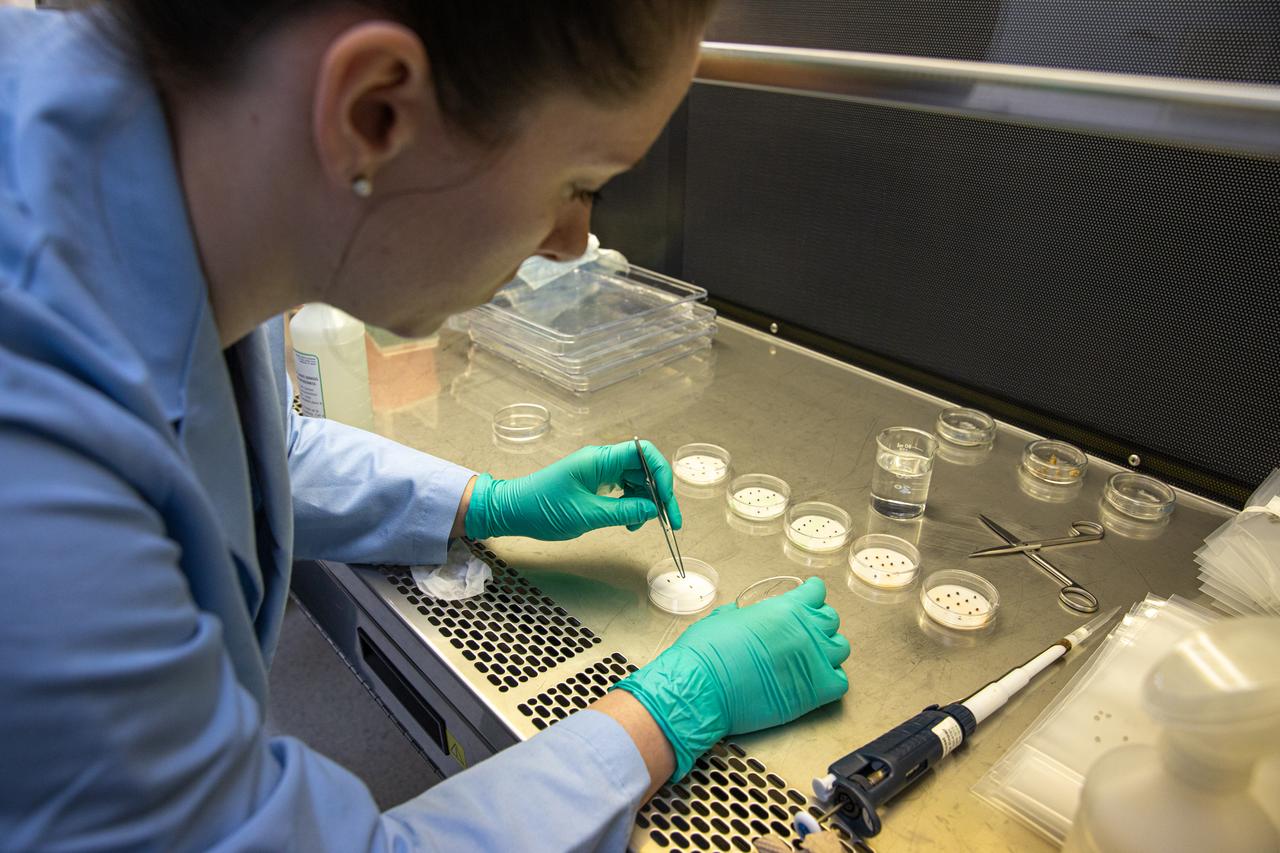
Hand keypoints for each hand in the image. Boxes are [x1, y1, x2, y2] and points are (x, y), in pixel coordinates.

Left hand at [464, 440, 681, 540]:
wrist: (512, 511)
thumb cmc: (542, 509)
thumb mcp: (587, 515)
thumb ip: (624, 511)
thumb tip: (654, 509)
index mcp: (600, 459)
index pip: (644, 453)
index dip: (661, 474)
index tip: (667, 500)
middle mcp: (602, 461)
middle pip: (643, 468)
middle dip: (658, 493)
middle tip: (668, 520)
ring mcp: (598, 471)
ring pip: (635, 481)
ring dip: (644, 502)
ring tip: (638, 525)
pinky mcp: (594, 483)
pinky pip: (622, 490)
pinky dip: (630, 505)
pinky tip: (627, 522)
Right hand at [612, 577, 849, 779]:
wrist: (703, 687)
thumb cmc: (707, 651)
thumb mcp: (725, 617)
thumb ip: (747, 614)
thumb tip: (746, 616)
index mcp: (785, 608)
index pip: (816, 592)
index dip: (810, 596)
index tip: (807, 600)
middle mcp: (805, 630)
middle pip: (830, 619)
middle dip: (818, 623)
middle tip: (803, 632)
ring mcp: (814, 660)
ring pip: (840, 648)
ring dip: (828, 650)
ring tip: (811, 657)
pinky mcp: (816, 691)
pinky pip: (840, 681)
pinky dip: (831, 679)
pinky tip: (814, 680)